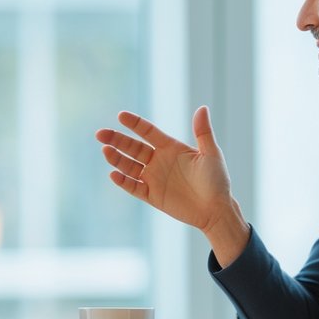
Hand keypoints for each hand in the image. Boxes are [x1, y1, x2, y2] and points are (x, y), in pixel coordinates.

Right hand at [96, 107, 249, 263]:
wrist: (216, 210)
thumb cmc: (217, 181)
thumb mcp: (211, 154)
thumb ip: (203, 132)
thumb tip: (202, 108)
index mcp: (171, 148)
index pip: (148, 132)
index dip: (135, 124)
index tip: (121, 116)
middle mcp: (159, 161)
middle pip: (133, 148)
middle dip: (117, 140)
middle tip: (101, 134)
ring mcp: (154, 178)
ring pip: (130, 166)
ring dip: (117, 159)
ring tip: (105, 151)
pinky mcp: (152, 196)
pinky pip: (134, 187)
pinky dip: (123, 181)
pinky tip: (114, 174)